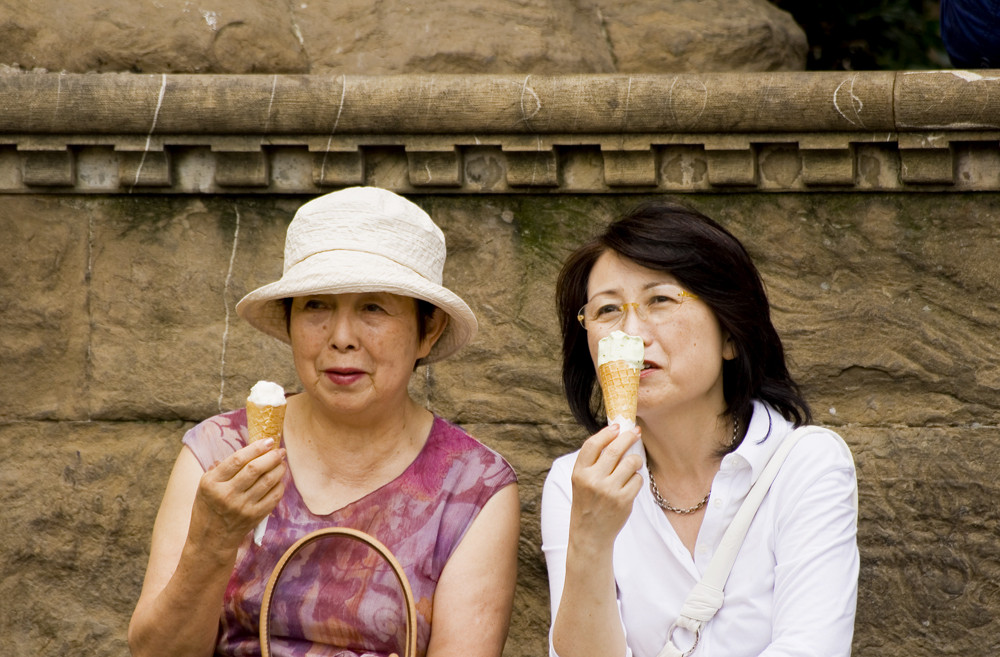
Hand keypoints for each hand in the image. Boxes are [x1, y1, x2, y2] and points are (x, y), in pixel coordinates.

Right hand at [188, 438, 286, 555]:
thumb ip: (222, 468)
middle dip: (272, 456)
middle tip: (280, 451)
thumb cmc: (208, 507)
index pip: (237, 459)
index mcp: (212, 483)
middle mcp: (227, 494)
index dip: (256, 448)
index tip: (268, 441)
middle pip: (255, 469)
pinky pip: (274, 497)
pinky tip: (279, 480)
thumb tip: (247, 450)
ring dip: (279, 469)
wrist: (211, 540)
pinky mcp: (254, 517)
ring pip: (268, 481)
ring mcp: (242, 507)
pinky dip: (280, 486)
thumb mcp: (205, 485)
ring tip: (281, 463)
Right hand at [568, 424, 642, 551]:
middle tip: (635, 431)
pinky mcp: (623, 500)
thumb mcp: (581, 481)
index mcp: (579, 473)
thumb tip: (615, 436)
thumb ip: (593, 462)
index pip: (593, 445)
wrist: (590, 533)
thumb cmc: (587, 502)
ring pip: (630, 463)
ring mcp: (609, 491)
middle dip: (628, 437)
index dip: (606, 433)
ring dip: (635, 460)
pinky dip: (637, 479)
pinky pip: (637, 479)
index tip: (617, 426)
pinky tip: (630, 484)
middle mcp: (593, 480)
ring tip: (633, 463)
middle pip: (615, 450)